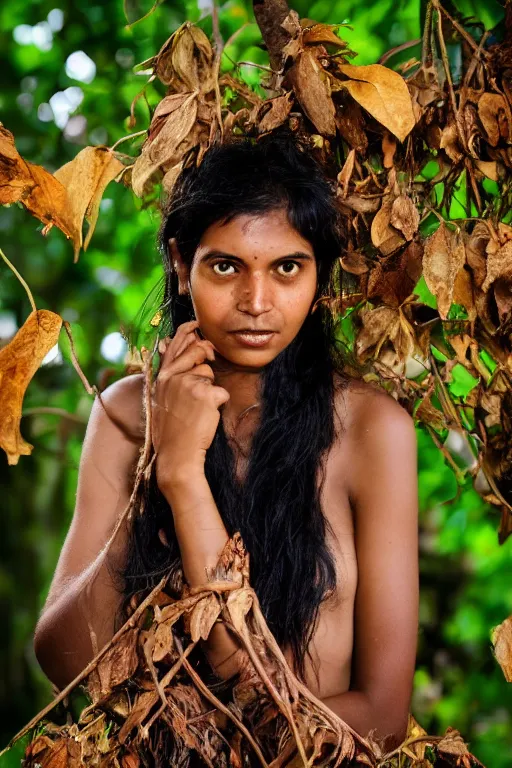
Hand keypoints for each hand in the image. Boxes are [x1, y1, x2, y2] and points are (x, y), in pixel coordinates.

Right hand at [151, 320, 229, 488]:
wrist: (177, 455)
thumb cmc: (170, 430)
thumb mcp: (161, 399)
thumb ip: (168, 375)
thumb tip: (165, 346)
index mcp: (162, 378)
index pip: (174, 346)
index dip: (186, 332)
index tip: (195, 324)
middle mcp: (173, 377)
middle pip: (197, 351)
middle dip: (206, 356)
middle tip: (209, 362)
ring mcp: (189, 385)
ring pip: (210, 374)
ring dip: (209, 389)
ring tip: (197, 409)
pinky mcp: (206, 395)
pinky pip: (221, 392)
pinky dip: (218, 405)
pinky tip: (206, 418)